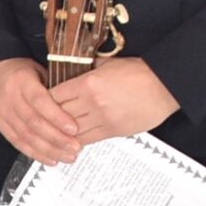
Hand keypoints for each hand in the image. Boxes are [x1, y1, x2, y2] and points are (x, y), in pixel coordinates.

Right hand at [0, 57, 80, 165]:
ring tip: (67, 156)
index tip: (74, 128)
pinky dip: (35, 153)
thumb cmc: (20, 71)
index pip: (39, 101)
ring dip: (49, 149)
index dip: (57, 117)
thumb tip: (79, 105)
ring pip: (26, 136)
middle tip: (75, 146)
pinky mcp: (0, 125)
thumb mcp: (39, 70)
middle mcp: (9, 98)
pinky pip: (18, 143)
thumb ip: (55, 88)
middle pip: (34, 123)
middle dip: (57, 138)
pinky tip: (51, 159)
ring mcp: (2, 113)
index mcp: (21, 81)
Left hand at [50, 60, 179, 147]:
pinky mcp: (113, 131)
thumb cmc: (139, 72)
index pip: (55, 95)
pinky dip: (76, 141)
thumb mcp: (108, 64)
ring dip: (61, 133)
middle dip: (49, 118)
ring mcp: (103, 119)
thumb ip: (87, 70)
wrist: (165, 86)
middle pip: (59, 115)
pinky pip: (88, 139)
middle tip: (42, 120)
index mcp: (88, 83)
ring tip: (53, 134)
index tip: (40, 102)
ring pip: (71, 131)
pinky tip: (69, 141)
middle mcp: (93, 103)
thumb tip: (71, 72)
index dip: (44, 100)